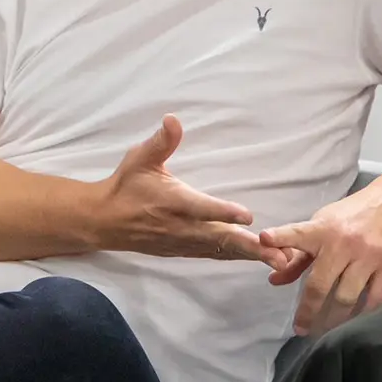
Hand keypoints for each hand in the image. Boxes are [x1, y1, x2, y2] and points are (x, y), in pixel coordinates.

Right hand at [95, 115, 273, 262]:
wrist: (103, 220)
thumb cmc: (125, 185)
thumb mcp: (139, 158)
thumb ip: (160, 141)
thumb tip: (173, 119)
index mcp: (171, 201)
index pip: (200, 208)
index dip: (223, 212)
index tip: (247, 216)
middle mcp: (179, 225)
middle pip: (218, 238)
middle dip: (249, 247)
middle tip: (277, 254)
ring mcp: (182, 242)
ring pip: (219, 250)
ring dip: (248, 256)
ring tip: (278, 261)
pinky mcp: (182, 250)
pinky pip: (212, 255)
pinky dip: (233, 257)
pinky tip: (253, 259)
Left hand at [258, 170, 381, 335]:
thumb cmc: (355, 214)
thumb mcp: (324, 224)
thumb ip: (299, 255)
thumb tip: (274, 280)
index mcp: (324, 229)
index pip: (298, 234)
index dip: (280, 237)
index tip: (263, 240)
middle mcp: (344, 243)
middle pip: (321, 284)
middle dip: (308, 310)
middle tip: (301, 328)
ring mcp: (369, 256)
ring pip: (346, 297)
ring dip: (333, 319)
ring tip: (324, 330)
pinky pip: (375, 299)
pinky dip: (362, 314)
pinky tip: (352, 321)